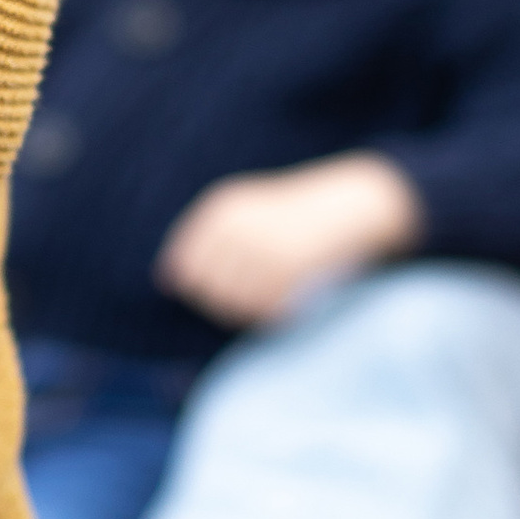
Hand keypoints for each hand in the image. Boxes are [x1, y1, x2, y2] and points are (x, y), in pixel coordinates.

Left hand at [157, 153, 420, 329]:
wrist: (352, 204)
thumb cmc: (296, 216)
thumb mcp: (248, 216)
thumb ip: (207, 244)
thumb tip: (167, 280)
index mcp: (222, 207)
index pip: (186, 264)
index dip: (201, 284)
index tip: (230, 280)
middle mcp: (237, 225)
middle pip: (206, 289)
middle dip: (222, 302)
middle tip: (256, 291)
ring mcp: (262, 247)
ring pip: (232, 303)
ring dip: (249, 310)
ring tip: (274, 294)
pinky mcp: (289, 268)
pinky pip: (264, 310)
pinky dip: (274, 314)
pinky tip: (289, 300)